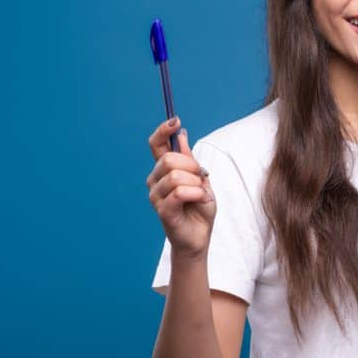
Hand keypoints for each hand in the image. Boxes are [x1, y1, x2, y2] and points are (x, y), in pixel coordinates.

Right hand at [145, 116, 216, 257]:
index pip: (156, 145)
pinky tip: (201, 200)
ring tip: (201, 194)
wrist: (200, 236)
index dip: (163, 130)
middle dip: (192, 166)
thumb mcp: (200, 179)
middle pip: (169, 159)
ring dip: (196, 184)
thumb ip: (189, 159)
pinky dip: (196, 194)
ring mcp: (157, 196)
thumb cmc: (199, 208)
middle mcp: (155, 180)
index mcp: (164, 170)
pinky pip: (180, 193)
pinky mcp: (163, 210)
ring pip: (176, 176)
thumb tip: (181, 134)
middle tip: (202, 178)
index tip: (175, 121)